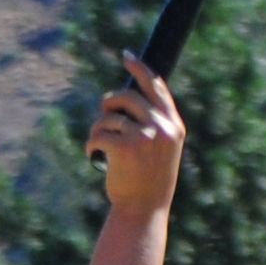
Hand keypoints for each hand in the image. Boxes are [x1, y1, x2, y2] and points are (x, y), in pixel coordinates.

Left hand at [87, 54, 185, 215]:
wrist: (144, 208)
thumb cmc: (148, 180)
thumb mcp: (160, 148)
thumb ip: (152, 124)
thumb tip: (123, 98)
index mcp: (174, 124)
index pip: (157, 86)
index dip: (139, 69)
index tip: (126, 56)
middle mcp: (163, 126)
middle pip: (127, 96)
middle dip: (108, 103)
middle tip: (102, 117)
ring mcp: (146, 136)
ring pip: (110, 117)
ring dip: (98, 128)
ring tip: (98, 143)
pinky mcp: (126, 148)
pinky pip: (99, 134)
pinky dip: (91, 143)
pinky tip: (91, 154)